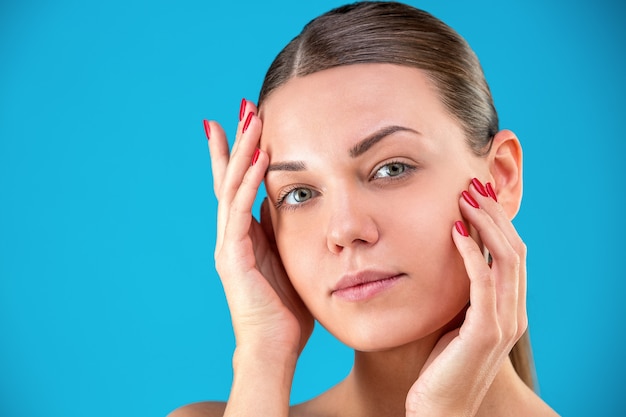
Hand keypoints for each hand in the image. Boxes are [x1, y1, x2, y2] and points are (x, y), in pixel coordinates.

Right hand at [205, 100, 313, 358]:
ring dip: (241, 150)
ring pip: (231, 187)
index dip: (238, 154)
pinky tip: (260, 157)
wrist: (274, 350)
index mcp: (244, 235)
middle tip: (242, 107)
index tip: (243, 123)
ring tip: (250, 118)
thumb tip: (289, 206)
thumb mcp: (289, 261)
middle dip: (235, 142)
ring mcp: (229, 245)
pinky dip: (249, 182)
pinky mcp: (233, 257)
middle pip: (229, 178)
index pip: (238, 186)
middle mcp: (231, 235)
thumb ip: (284, 234)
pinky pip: (240, 211)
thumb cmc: (286, 312)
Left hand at [405, 179, 526, 415]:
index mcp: (509, 309)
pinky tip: (455, 229)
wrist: (440, 411)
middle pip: (515, 249)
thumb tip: (449, 261)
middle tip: (473, 184)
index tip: (477, 194)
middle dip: (495, 213)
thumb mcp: (455, 323)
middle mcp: (514, 313)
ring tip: (465, 196)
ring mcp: (504, 323)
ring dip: (486, 223)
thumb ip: (462, 296)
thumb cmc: (441, 367)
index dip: (498, 222)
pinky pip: (483, 281)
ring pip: (506, 259)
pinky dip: (472, 251)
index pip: (512, 254)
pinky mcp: (485, 331)